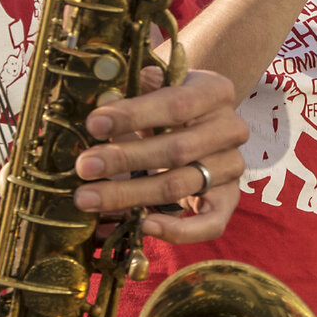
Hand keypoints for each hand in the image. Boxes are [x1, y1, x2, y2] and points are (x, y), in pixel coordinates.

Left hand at [76, 66, 247, 242]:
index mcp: (215, 92)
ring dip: (130, 194)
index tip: (94, 124)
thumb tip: (102, 104)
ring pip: (181, 185)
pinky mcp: (229, 200)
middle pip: (176, 150)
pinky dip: (177, 230)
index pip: (176, 104)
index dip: (133, 115)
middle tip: (84, 166)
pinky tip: (142, 225)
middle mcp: (231, 129)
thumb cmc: (165, 101)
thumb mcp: (153, 87)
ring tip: (88, 198)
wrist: (198, 121)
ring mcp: (232, 167)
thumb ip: (132, 91)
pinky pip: (210, 224)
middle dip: (124, 159)